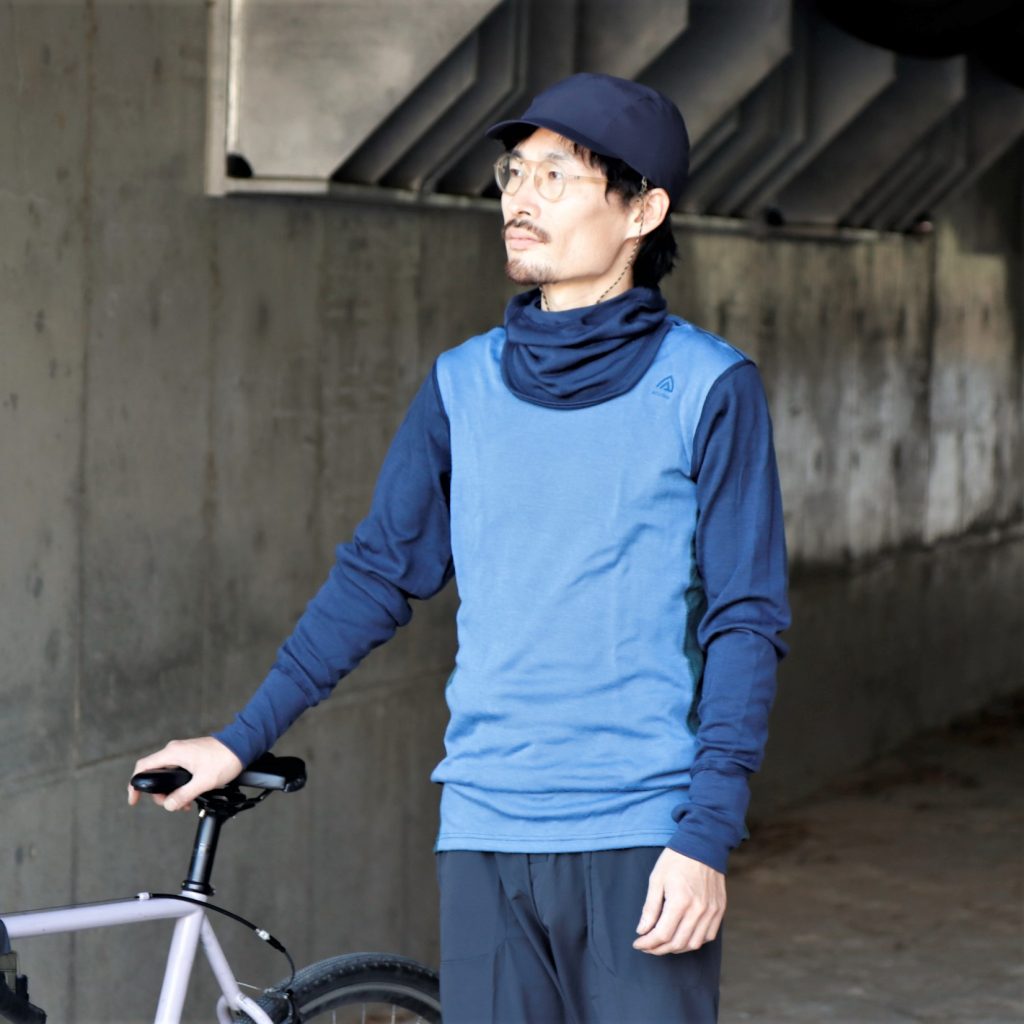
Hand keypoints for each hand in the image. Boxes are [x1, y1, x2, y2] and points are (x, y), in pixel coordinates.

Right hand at [127, 737, 243, 811]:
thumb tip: (169, 805)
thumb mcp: (203, 782)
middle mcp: (175, 750)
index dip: (135, 784)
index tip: (134, 800)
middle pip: (155, 774)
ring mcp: (183, 752)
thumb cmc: (225, 758)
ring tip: (184, 803)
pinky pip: (178, 772)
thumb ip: (184, 795)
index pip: (143, 767)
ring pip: (168, 775)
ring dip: (173, 791)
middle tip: (171, 804)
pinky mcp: (191, 755)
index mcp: (173, 753)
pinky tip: (190, 795)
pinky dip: (180, 785)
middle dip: (160, 793)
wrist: (242, 745)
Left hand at [632, 847, 725, 954]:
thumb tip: (642, 931)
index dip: (647, 943)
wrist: (703, 844)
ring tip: (662, 944)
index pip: (662, 934)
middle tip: (647, 946)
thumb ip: (650, 908)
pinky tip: (682, 937)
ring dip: (676, 948)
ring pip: (693, 944)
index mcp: (680, 901)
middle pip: (677, 943)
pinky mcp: (719, 910)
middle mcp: (698, 910)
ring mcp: (711, 911)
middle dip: (658, 949)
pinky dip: (694, 942)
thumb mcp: (656, 879)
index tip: (638, 943)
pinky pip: (708, 936)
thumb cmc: (676, 859)